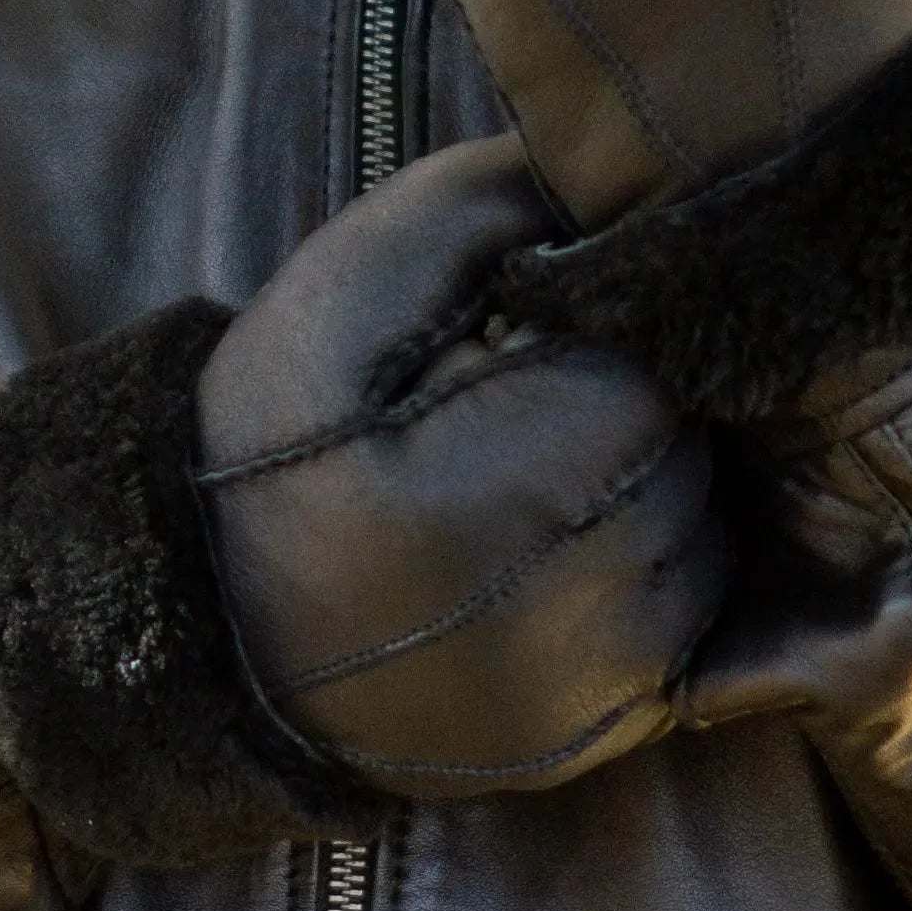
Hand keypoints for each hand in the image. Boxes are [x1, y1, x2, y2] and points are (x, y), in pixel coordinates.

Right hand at [195, 136, 721, 798]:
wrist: (210, 622)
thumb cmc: (280, 437)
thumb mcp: (348, 285)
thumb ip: (482, 205)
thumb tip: (608, 169)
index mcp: (508, 495)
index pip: (652, 376)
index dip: (594, 341)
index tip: (517, 347)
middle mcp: (568, 619)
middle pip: (690, 459)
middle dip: (624, 413)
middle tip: (520, 410)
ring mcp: (589, 695)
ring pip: (701, 540)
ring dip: (647, 493)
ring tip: (532, 480)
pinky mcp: (594, 741)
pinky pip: (686, 627)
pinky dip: (645, 575)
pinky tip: (556, 552)